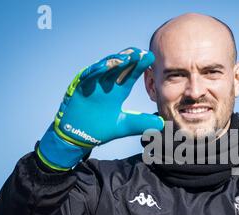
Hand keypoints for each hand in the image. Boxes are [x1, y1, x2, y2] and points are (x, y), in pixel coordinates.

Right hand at [37, 47, 163, 170]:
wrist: (77, 137)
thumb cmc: (98, 129)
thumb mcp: (123, 125)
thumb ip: (141, 123)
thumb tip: (161, 123)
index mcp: (117, 91)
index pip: (130, 75)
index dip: (140, 66)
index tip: (151, 58)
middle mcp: (106, 84)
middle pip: (119, 67)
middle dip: (130, 59)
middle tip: (142, 53)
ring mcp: (93, 84)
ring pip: (104, 68)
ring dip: (116, 61)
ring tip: (128, 57)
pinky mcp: (79, 87)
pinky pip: (88, 76)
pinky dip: (97, 71)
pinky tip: (107, 66)